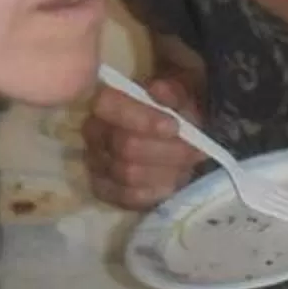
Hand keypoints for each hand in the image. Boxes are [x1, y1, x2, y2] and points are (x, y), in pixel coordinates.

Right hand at [81, 74, 206, 209]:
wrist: (174, 139)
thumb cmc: (174, 113)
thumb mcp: (180, 97)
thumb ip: (171, 93)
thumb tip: (157, 91)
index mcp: (107, 101)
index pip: (109, 104)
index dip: (141, 118)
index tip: (173, 127)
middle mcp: (93, 131)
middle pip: (125, 146)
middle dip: (166, 151)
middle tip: (194, 151)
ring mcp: (95, 162)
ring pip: (128, 174)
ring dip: (165, 171)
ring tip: (185, 166)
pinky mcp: (102, 189)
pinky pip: (127, 197)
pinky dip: (154, 191)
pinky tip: (170, 183)